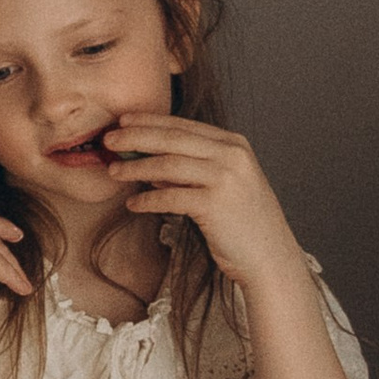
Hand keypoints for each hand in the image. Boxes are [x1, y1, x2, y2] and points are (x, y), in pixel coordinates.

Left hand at [103, 117, 303, 287]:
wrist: (270, 257)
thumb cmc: (243, 223)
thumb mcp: (223, 185)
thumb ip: (191, 169)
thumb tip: (149, 163)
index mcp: (234, 144)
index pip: (183, 126)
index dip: (150, 122)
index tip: (123, 121)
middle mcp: (232, 155)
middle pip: (172, 139)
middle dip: (135, 137)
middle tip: (108, 139)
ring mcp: (226, 178)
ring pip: (168, 165)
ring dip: (136, 168)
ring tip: (114, 172)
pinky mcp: (215, 205)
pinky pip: (170, 197)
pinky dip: (148, 199)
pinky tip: (133, 204)